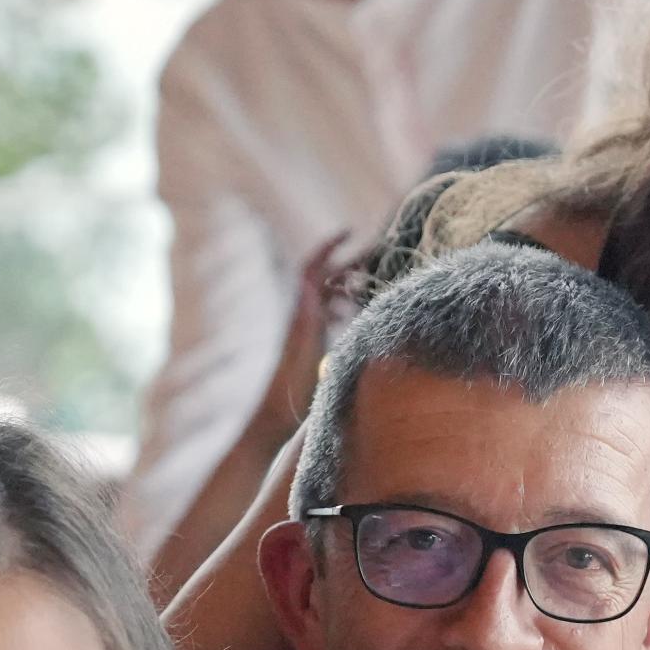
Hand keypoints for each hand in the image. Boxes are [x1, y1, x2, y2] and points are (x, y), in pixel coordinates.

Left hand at [254, 233, 365, 440]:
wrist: (271, 417)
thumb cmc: (293, 395)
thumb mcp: (320, 361)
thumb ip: (329, 332)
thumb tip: (340, 302)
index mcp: (304, 313)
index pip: (314, 267)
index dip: (330, 245)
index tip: (351, 232)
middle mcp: (302, 315)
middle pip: (326, 277)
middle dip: (350, 262)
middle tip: (378, 254)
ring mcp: (303, 328)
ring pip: (326, 295)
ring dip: (347, 285)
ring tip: (372, 283)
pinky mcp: (306, 342)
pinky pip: (325, 313)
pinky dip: (342, 306)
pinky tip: (356, 315)